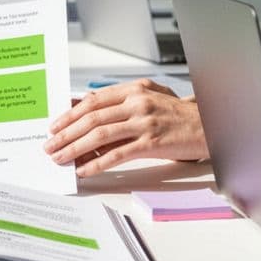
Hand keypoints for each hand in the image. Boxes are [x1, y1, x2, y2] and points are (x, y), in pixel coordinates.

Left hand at [44, 79, 206, 176]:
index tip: (54, 126)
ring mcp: (145, 122)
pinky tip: (84, 170)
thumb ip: (119, 102)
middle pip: (92, 118)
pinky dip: (96, 164)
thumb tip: (85, 107)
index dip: (69, 114)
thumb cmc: (177, 115)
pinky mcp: (152, 143)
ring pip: (100, 135)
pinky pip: (117, 155)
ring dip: (75, 148)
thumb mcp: (149, 98)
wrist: (210, 124)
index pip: (93, 100)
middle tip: (50, 145)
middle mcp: (137, 103)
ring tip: (60, 159)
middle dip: (66, 133)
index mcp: (134, 90)